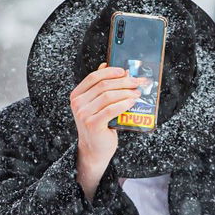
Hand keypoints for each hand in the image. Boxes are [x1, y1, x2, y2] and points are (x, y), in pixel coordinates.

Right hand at [70, 64, 137, 201]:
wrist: (94, 149)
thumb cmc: (98, 125)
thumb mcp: (97, 104)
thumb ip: (100, 87)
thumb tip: (107, 65)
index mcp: (77, 95)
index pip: (93, 77)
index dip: (110, 72)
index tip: (124, 71)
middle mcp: (77, 103)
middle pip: (103, 86)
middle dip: (123, 82)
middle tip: (137, 82)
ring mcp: (84, 114)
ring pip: (108, 96)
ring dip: (126, 92)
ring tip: (137, 92)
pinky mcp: (93, 124)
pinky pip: (111, 109)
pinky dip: (124, 104)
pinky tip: (132, 102)